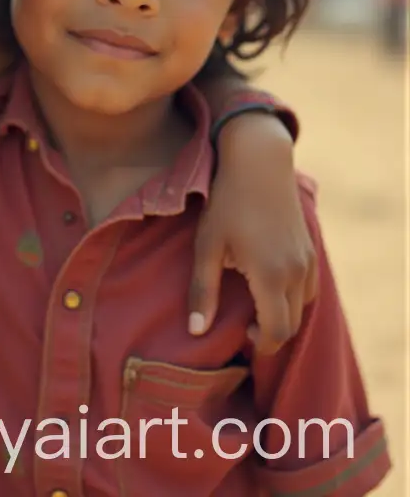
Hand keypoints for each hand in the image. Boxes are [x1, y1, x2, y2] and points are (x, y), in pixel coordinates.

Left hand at [189, 113, 317, 353]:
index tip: (241, 337)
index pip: (277, 331)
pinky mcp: (311, 248)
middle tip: (244, 325)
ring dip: (284, 315)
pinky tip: (269, 285)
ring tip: (254, 306)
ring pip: (303, 306)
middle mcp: (297, 272)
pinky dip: (293, 297)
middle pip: (293, 324)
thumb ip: (203, 290)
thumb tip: (196, 331)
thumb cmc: (227, 203)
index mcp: (271, 275)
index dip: (261, 344)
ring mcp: (308, 260)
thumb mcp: (207, 245)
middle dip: (271, 333)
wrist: (259, 163)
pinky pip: (309, 287)